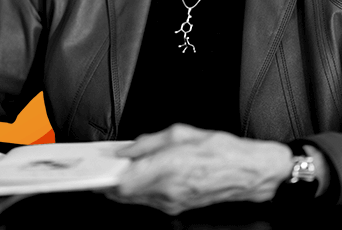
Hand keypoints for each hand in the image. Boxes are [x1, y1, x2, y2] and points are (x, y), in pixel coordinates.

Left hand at [106, 124, 292, 214]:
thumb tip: (127, 150)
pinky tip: (137, 178)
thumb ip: (149, 142)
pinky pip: (150, 202)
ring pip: (136, 200)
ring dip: (123, 188)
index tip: (94, 170)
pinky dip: (138, 191)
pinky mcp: (178, 208)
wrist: (247, 172)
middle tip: (99, 171)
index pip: (125, 181)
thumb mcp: (181, 132)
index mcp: (168, 167)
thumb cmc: (220, 149)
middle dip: (109, 184)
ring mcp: (173, 203)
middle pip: (126, 195)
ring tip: (115, 172)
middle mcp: (168, 190)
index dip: (105, 179)